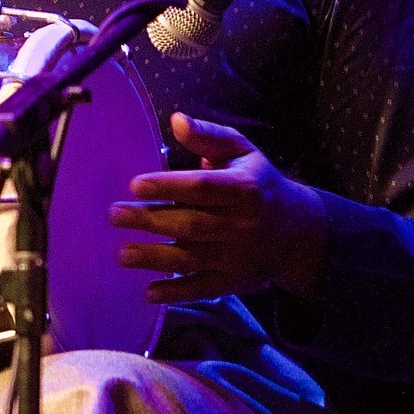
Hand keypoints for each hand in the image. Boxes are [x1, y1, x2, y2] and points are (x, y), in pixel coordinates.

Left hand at [108, 113, 328, 303]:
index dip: (168, 186)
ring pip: (193, 259)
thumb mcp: (242, 152)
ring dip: (154, 259)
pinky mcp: (235, 281)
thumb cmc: (258, 182)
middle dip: (150, 222)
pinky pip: (203, 289)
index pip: (202, 187)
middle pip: (191, 224)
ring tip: (122, 254)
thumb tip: (177, 120)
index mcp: (245, 188)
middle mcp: (244, 224)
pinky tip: (148, 293)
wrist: (299, 231)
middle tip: (114, 216)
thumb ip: (209, 137)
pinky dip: (176, 293)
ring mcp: (239, 256)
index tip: (134, 185)